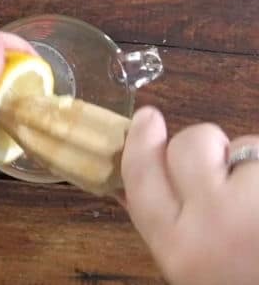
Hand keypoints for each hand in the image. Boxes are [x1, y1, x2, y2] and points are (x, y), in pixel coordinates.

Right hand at [121, 107, 258, 284]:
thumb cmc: (238, 280)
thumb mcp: (191, 262)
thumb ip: (166, 220)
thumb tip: (140, 171)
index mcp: (178, 247)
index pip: (141, 176)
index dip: (140, 142)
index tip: (147, 118)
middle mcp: (212, 223)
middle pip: (188, 147)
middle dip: (204, 147)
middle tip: (225, 171)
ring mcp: (255, 206)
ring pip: (243, 145)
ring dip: (252, 159)